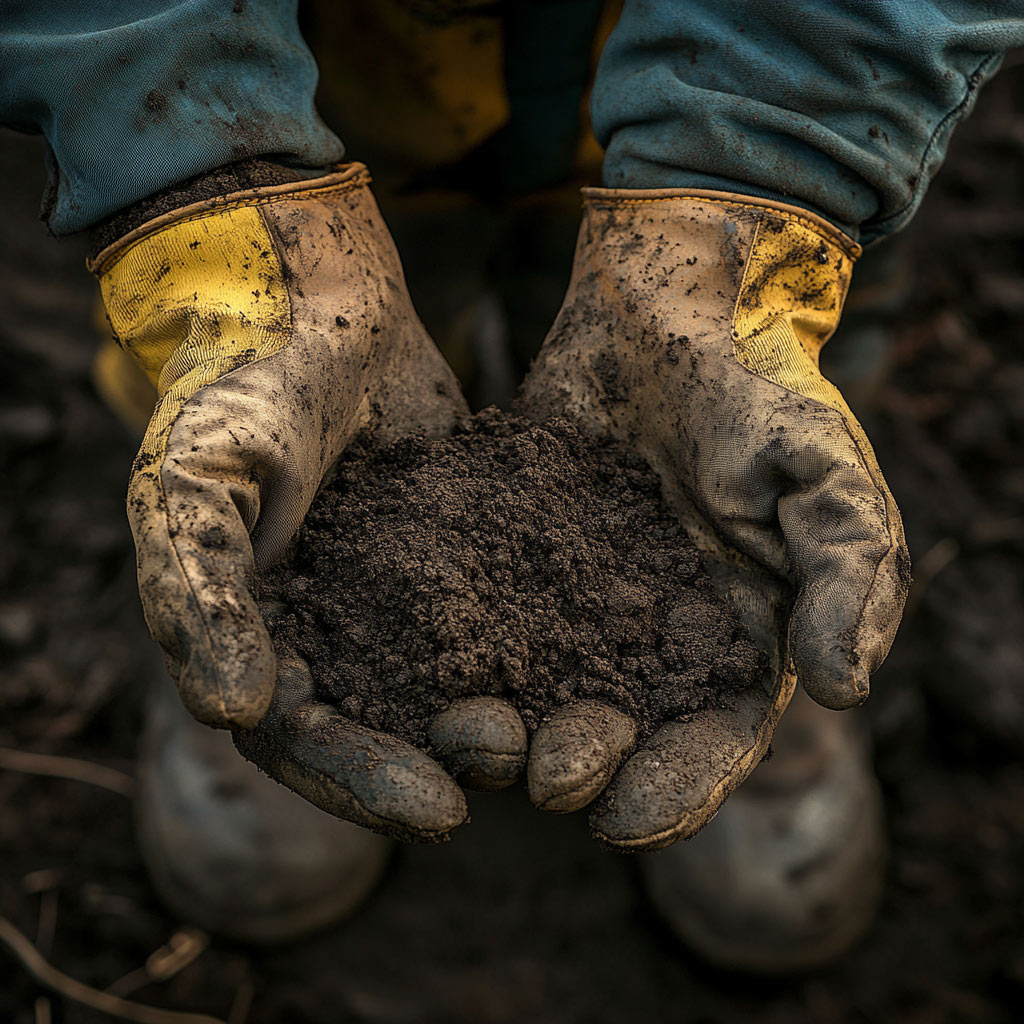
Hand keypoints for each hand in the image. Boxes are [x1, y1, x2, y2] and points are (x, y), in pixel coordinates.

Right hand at [93, 164, 518, 839]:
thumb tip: (234, 713)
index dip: (363, 783)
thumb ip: (200, 593)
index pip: (304, 741)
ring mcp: (398, 598)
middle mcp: (330, 631)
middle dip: (452, 764)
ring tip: (578, 744)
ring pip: (451, 682)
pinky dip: (542, 644)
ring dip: (511, 719)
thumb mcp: (198, 482)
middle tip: (528, 778)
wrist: (316, 302)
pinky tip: (603, 665)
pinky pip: (500, 612)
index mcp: (255, 636)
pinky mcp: (461, 556)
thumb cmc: (241, 387)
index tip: (442, 810)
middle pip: (386, 730)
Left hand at [517, 187, 909, 849]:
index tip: (627, 819)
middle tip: (545, 779)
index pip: (712, 740)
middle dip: (585, 771)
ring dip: (512, 730)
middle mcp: (654, 636)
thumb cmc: (757, 388)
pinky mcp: (518, 556)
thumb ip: (848, 577)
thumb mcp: (824, 476)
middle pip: (621, 734)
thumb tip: (845, 691)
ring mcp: (581, 599)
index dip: (678, 788)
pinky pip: (486, 616)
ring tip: (474, 740)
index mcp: (739, 636)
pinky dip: (459, 652)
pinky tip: (421, 675)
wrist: (666, 306)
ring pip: (543, 691)